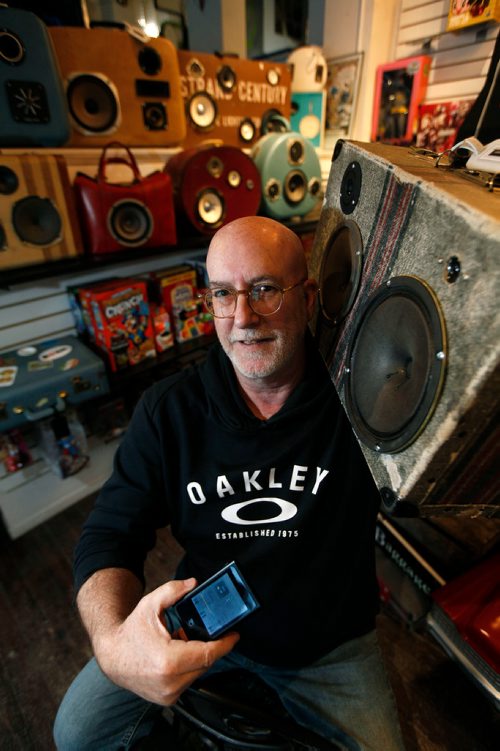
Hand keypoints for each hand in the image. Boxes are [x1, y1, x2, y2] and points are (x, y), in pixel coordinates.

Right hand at [94, 578, 239, 704]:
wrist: (112, 656)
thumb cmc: (131, 632)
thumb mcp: (150, 605)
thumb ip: (173, 591)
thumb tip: (193, 584)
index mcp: (168, 661)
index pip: (208, 654)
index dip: (224, 644)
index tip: (234, 635)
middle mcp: (170, 682)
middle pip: (205, 663)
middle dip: (208, 647)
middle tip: (202, 633)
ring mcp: (168, 694)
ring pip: (198, 673)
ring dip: (197, 658)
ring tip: (182, 643)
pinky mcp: (167, 700)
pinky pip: (188, 681)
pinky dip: (188, 668)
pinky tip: (178, 656)